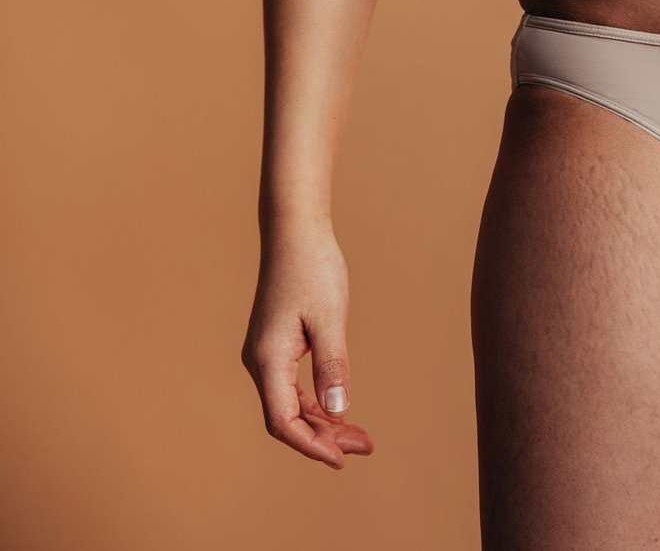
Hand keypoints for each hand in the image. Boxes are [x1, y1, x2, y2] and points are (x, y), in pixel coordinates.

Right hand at [240, 225, 373, 468]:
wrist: (295, 233)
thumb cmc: (313, 269)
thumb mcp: (330, 319)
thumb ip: (333, 366)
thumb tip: (337, 411)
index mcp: (268, 359)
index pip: (283, 421)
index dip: (311, 446)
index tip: (342, 460)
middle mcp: (260, 361)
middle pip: (287, 418)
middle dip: (323, 438)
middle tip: (365, 447)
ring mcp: (266, 354)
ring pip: (290, 404)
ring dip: (322, 422)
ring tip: (360, 436)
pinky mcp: (277, 345)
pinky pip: (293, 387)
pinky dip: (316, 403)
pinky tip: (340, 411)